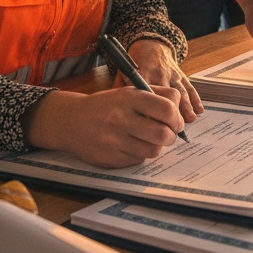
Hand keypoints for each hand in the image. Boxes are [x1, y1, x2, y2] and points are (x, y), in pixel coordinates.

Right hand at [23, 86, 184, 167]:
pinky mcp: (110, 158)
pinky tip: (132, 146)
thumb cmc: (107, 105)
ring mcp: (114, 140)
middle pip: (163, 134)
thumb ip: (157, 95)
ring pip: (152, 150)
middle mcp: (121, 118)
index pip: (166, 109)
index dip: (177, 118)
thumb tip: (180, 108)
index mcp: (129, 98)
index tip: (176, 122)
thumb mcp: (129, 92)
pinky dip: (140, 154)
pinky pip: (137, 160)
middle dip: (171, 136)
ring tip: (150, 140)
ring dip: (156, 146)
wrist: (72, 121)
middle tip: (168, 134)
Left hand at [126, 39, 204, 122]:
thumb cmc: (135, 63)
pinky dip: (195, 98)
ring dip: (186, 105)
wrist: (150, 45)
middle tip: (174, 127)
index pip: (147, 91)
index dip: (150, 106)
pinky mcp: (181, 75)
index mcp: (143, 73)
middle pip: (166, 93)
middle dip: (171, 110)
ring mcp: (172, 74)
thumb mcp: (124, 72)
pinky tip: (199, 110)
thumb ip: (120, 88)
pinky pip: (189, 87)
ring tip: (189, 118)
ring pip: (180, 90)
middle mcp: (159, 74)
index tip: (151, 122)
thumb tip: (116, 110)